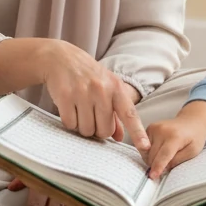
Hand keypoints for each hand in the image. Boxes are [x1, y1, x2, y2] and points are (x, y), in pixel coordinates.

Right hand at [0, 38, 147, 150]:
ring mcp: (83, 92)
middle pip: (104, 130)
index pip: (130, 114)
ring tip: (80, 110)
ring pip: (86, 130)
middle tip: (92, 116)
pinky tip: (69, 108)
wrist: (61, 58)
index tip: (145, 147)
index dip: (137, 132)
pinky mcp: (65, 96)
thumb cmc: (88, 75)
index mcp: (116, 87)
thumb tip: (119, 137)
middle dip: (97, 130)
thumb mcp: (106, 87)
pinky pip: (70, 123)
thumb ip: (115, 113)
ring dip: (82, 126)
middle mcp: (102, 89)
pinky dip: (70, 121)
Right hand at [144, 101, 205, 179]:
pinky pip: (144, 146)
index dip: (158, 167)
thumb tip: (163, 168)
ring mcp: (154, 128)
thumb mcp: (192, 152)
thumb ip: (177, 160)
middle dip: (156, 165)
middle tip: (166, 165)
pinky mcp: (149, 128)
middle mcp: (162, 130)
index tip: (153, 176)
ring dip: (152, 158)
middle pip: (152, 155)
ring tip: (165, 156)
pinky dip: (150, 152)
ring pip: (146, 152)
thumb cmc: (194, 137)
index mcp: (175, 136)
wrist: (192, 121)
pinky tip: (159, 150)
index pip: (164, 155)